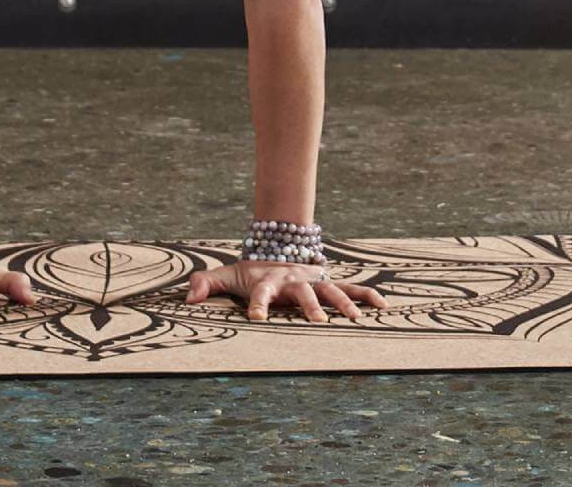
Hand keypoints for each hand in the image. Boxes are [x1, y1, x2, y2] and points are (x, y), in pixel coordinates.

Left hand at [184, 260, 388, 322]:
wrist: (275, 248)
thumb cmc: (250, 272)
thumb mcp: (227, 275)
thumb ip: (207, 283)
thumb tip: (188, 298)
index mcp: (268, 281)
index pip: (260, 293)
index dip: (257, 304)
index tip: (255, 318)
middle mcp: (293, 280)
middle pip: (302, 292)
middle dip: (308, 306)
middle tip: (317, 323)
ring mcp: (312, 281)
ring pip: (330, 290)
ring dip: (343, 303)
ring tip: (355, 319)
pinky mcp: (327, 283)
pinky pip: (351, 288)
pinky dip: (367, 296)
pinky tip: (383, 306)